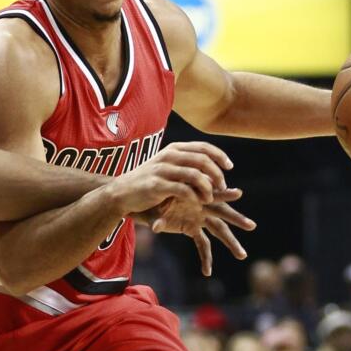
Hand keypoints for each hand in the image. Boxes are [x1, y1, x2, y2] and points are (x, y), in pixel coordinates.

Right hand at [105, 141, 234, 215]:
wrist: (120, 192)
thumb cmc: (147, 181)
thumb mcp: (166, 166)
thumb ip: (185, 163)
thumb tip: (210, 166)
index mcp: (173, 149)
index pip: (203, 147)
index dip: (220, 156)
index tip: (229, 167)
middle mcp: (168, 156)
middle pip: (202, 160)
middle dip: (217, 174)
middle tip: (222, 187)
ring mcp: (162, 170)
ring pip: (195, 175)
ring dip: (207, 188)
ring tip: (209, 199)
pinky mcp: (157, 186)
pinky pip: (184, 190)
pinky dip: (194, 197)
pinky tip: (196, 204)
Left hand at [145, 191, 255, 276]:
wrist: (144, 205)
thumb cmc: (150, 202)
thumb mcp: (153, 209)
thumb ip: (157, 218)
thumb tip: (156, 228)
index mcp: (194, 196)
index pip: (213, 194)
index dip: (226, 194)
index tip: (239, 193)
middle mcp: (200, 207)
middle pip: (222, 214)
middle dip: (237, 219)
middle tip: (252, 226)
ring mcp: (198, 219)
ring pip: (218, 231)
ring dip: (230, 242)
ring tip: (242, 256)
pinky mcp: (191, 229)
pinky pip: (203, 244)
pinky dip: (205, 257)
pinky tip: (207, 272)